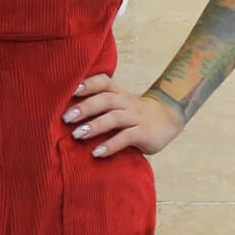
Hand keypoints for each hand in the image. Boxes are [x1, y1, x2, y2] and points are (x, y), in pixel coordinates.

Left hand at [60, 75, 180, 157]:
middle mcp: (126, 102)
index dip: (87, 84)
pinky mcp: (144, 133)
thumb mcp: (119, 104)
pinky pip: (126, 137)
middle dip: (85, 107)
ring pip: (114, 118)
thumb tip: (65, 114)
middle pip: (105, 100)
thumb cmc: (133, 114)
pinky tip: (97, 153)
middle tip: (66, 118)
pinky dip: (110, 145)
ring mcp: (136, 117)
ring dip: (95, 126)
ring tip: (77, 135)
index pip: (103, 82)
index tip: (70, 90)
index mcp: (118, 93)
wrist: (168, 119)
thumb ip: (99, 105)